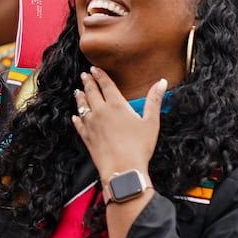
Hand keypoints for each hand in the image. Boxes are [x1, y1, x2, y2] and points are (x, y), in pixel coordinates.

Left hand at [72, 68, 163, 184]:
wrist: (122, 169)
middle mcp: (101, 111)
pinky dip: (76, 119)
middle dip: (88, 82)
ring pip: (82, 106)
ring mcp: (91, 125)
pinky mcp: (86, 138)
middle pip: (92, 92)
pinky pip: (79, 125)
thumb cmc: (139, 147)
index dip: (100, 75)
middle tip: (85, 75)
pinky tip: (75, 117)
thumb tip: (161, 82)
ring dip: (80, 97)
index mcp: (116, 105)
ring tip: (78, 91)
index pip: (106, 84)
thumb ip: (154, 100)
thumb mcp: (151, 122)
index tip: (94, 68)